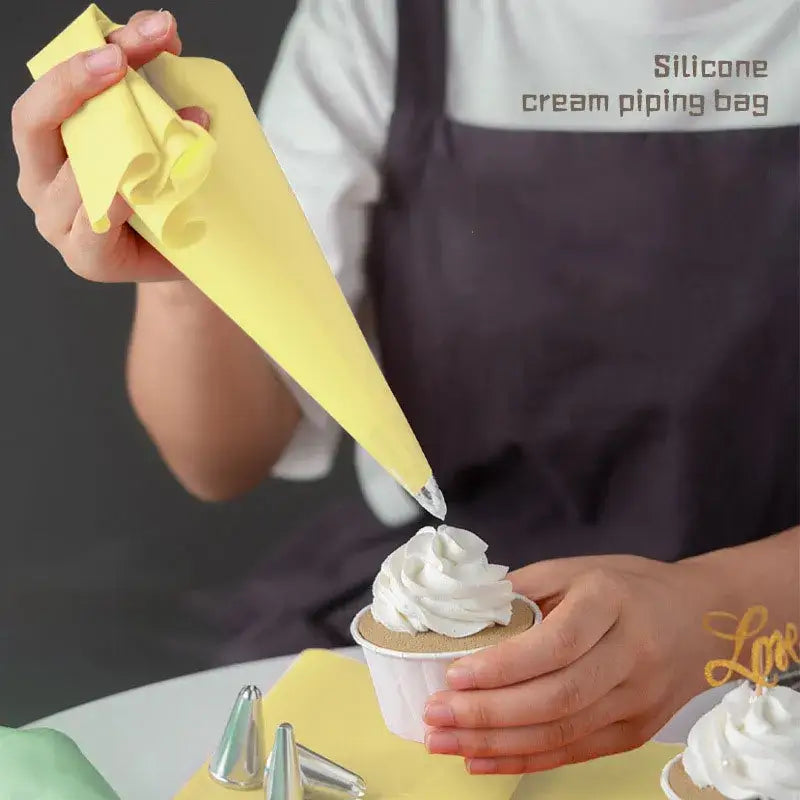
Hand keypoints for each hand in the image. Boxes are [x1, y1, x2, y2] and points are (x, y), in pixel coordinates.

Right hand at [12, 10, 209, 282]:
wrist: (188, 253)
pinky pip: (92, 227)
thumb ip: (151, 88)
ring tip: (183, 126)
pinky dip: (113, 203)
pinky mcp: (85, 258)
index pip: (49, 89)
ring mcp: (57, 220)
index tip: (147, 32)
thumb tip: (165, 33)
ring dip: (124, 145)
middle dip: (77, 82)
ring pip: (68, 174)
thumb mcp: (157, 132)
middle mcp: (39, 177)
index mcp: (46, 141)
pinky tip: (131, 187)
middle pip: (35, 121)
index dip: (86, 55)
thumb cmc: (166, 191)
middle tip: (124, 59)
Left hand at [423, 555, 716, 773]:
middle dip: (487, 713)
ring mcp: (637, 701)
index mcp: (611, 603)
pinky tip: (482, 759)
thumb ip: (522, 589)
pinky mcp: (635, 732)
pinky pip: (575, 752)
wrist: (702, 619)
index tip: (454, 674)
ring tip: (444, 742)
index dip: (503, 666)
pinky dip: (525, 759)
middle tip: (434, 716)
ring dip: (496, 743)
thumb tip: (463, 616)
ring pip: (561, 733)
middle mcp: (630, 656)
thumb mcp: (575, 569)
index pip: (555, 644)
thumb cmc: (627, 586)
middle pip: (555, 697)